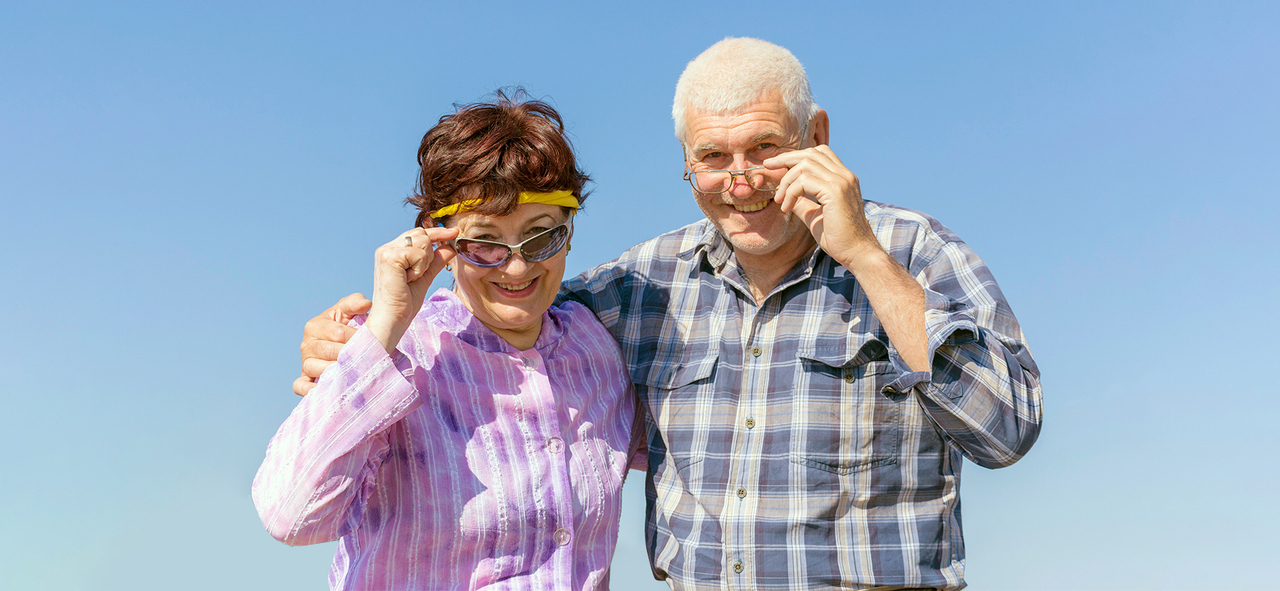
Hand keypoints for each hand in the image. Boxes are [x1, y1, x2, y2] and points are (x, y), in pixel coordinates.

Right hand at [295, 293, 371, 395]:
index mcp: (315, 325)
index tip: (373, 341)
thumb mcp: (349, 310)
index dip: (358, 338)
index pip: (339, 334)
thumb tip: (366, 304)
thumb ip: (355, 302)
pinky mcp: (304, 379)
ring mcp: (305, 362)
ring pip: (315, 369)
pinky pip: (300, 386)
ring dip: (335, 373)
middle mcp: (306, 344)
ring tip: (353, 374)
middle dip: (350, 356)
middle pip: (329, 352)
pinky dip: (308, 390)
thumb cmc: (347, 325)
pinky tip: (322, 391)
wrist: (343, 344)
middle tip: (367, 360)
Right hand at [365, 226, 457, 354]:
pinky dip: (419, 269)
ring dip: (424, 263)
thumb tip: (451, 246)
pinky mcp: (389, 256)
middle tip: (417, 275)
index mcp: (392, 251)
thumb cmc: (404, 303)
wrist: (392, 319)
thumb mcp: (425, 278)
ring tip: (410, 278)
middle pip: (423, 234)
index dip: (438, 232)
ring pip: (423, 242)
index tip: (455, 232)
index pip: (419, 233)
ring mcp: (386, 251)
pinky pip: (419, 253)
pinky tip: (408, 279)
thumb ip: (436, 261)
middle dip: (429, 254)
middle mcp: (387, 248)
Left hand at [765, 146, 884, 272]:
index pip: (819, 153)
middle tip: (768, 166)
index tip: (777, 165)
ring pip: (805, 165)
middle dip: (785, 158)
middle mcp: (844, 175)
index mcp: (843, 178)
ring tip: (779, 200)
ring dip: (786, 180)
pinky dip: (790, 192)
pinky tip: (787, 207)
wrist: (857, 253)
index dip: (796, 156)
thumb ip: (803, 203)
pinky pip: (804, 181)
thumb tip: (785, 196)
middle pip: (810, 153)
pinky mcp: (835, 191)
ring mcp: (842, 181)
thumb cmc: (839, 237)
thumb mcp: (815, 216)